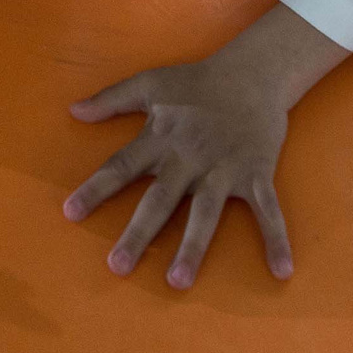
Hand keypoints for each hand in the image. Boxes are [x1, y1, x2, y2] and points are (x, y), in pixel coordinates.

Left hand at [62, 3, 345, 287]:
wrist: (253, 71)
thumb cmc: (197, 81)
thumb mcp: (150, 83)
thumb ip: (111, 99)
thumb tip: (73, 111)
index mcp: (160, 138)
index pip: (121, 166)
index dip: (96, 189)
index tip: (71, 213)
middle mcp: (189, 158)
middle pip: (159, 200)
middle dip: (138, 233)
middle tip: (117, 267)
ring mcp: (224, 169)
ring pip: (206, 213)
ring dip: (192, 247)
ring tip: (176, 281)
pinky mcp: (256, 173)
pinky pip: (268, 211)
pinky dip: (276, 239)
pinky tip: (281, 270)